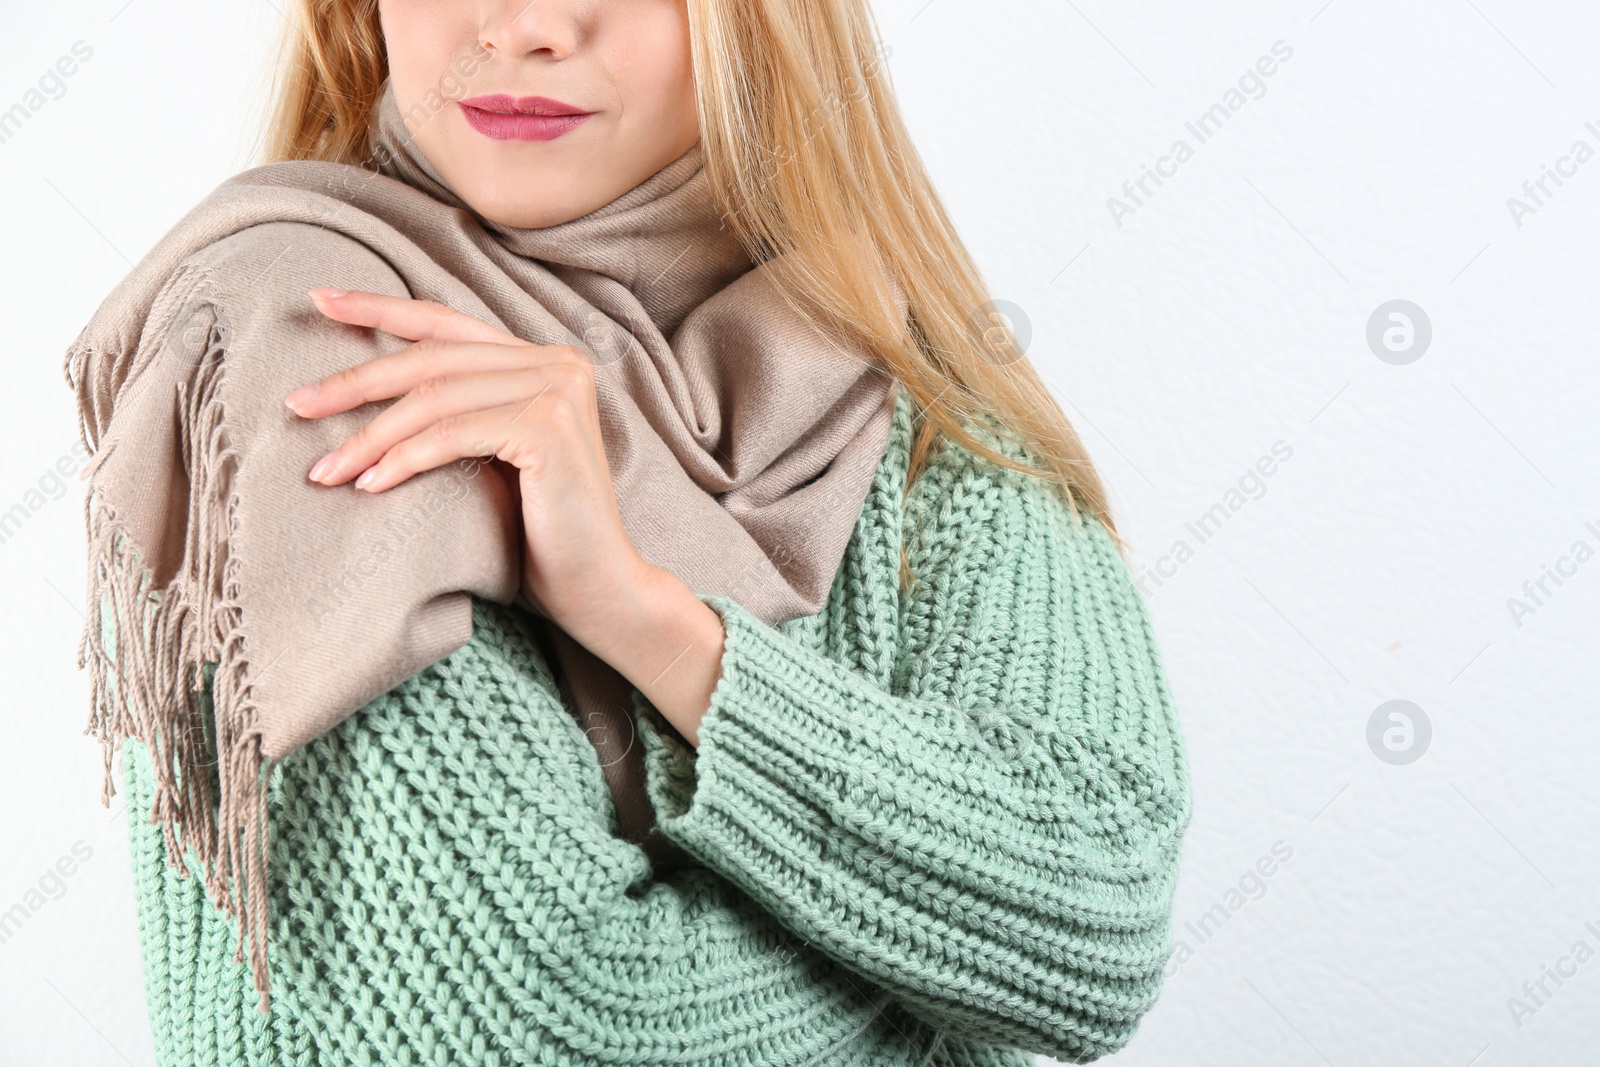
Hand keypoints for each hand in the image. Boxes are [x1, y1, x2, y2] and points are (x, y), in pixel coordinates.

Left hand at [285, 286, 651, 643]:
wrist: (600, 588)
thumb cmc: (540, 536)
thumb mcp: (490, 458)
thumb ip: (457, 414)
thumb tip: (362, 389)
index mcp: (544, 361)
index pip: (448, 322)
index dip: (380, 307)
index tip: (319, 299)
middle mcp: (557, 362)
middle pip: (432, 358)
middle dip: (355, 381)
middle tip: (295, 406)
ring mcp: (559, 390)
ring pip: (436, 398)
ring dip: (369, 436)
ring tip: (324, 470)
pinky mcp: (551, 427)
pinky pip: (453, 434)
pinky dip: (404, 459)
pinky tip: (370, 486)